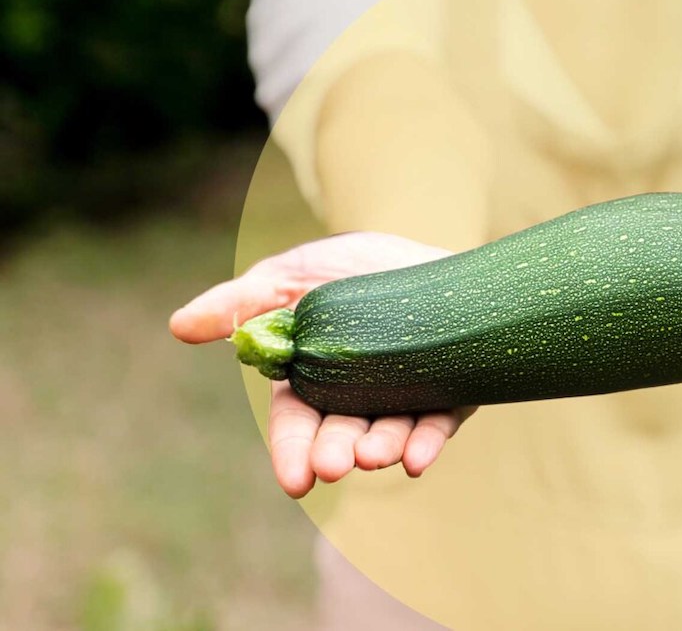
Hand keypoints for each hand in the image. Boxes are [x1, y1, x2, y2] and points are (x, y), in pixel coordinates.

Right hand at [169, 232, 474, 497]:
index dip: (292, 452)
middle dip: (335, 453)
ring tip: (375, 456)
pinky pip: (439, 424)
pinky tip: (418, 458)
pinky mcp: (450, 395)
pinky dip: (427, 442)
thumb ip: (240, 304)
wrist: (428, 254)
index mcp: (313, 381)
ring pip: (390, 435)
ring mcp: (406, 401)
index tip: (295, 481)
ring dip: (381, 449)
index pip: (296, 424)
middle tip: (335, 466)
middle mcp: (359, 401)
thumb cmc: (352, 267)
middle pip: (342, 435)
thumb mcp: (291, 277)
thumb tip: (179, 325)